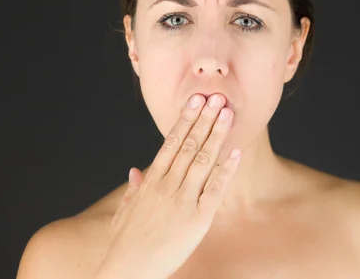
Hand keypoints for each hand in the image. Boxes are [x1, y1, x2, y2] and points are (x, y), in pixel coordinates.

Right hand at [95, 93, 241, 278]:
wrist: (129, 270)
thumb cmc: (126, 243)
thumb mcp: (124, 212)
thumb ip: (132, 190)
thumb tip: (135, 170)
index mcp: (151, 182)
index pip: (171, 142)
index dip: (185, 120)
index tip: (195, 101)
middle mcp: (167, 185)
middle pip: (190, 145)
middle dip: (205, 119)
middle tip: (217, 97)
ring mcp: (183, 200)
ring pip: (203, 160)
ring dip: (216, 135)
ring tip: (227, 114)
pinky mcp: (198, 218)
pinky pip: (215, 189)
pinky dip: (226, 170)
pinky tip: (235, 154)